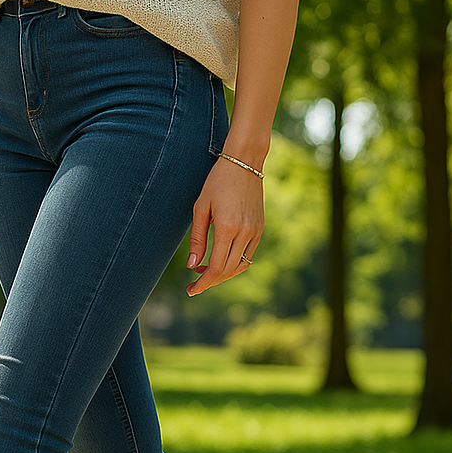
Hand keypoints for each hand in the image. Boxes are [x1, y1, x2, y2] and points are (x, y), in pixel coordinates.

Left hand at [185, 158, 263, 295]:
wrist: (245, 161)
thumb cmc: (217, 182)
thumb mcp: (201, 209)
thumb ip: (197, 239)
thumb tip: (192, 266)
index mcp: (227, 228)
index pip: (216, 268)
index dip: (203, 283)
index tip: (191, 290)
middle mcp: (245, 232)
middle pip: (227, 271)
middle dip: (210, 281)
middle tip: (194, 284)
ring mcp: (255, 231)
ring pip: (239, 266)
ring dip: (222, 274)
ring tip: (204, 270)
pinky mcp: (260, 228)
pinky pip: (248, 255)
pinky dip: (233, 263)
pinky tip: (220, 259)